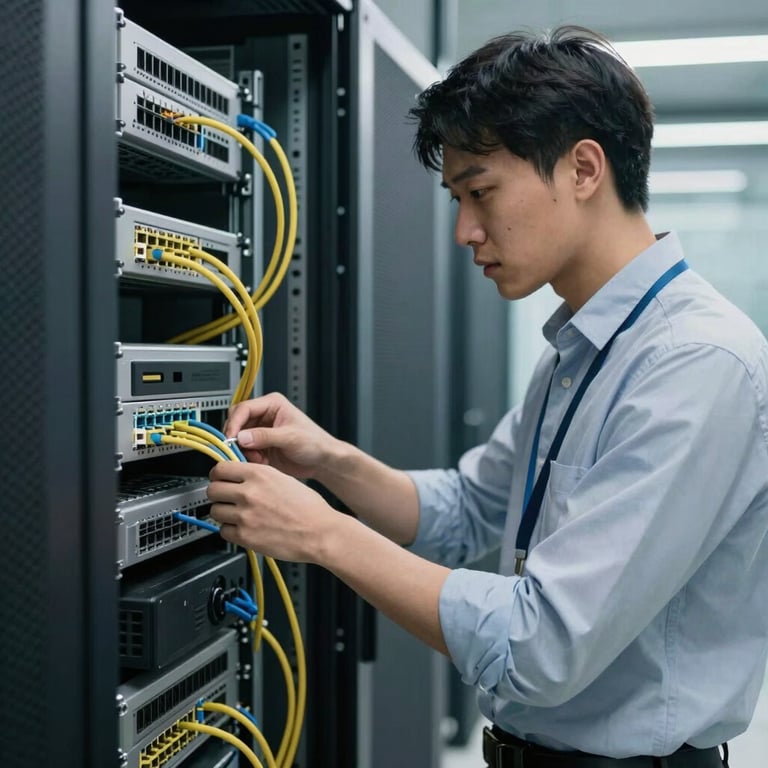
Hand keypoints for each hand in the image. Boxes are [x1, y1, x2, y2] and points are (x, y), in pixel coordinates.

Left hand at [207, 460, 337, 562]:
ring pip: (215, 511)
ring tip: (236, 515)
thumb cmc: (309, 508)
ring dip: (223, 513)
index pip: (220, 469)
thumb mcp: (284, 479)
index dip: (218, 475)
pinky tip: (243, 528)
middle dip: (217, 494)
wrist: (320, 532)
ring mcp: (245, 515)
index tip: (219, 479)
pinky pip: (223, 532)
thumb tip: (239, 476)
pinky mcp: (245, 536)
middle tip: (225, 498)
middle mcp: (249, 493)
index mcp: (259, 475)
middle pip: (212, 490)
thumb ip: (259, 476)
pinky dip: (230, 531)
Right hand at [224, 392, 337, 479]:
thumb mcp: (290, 437)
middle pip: (237, 422)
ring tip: (257, 458)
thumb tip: (242, 437)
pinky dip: (248, 458)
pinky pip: (244, 450)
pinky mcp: (260, 446)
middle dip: (237, 438)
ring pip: (238, 438)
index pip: (244, 408)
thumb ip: (264, 436)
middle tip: (240, 450)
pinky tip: (261, 462)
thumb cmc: (315, 442)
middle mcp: (264, 416)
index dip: (234, 423)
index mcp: (272, 404)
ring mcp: (260, 431)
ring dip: (243, 450)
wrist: (322, 461)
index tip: (231, 438)